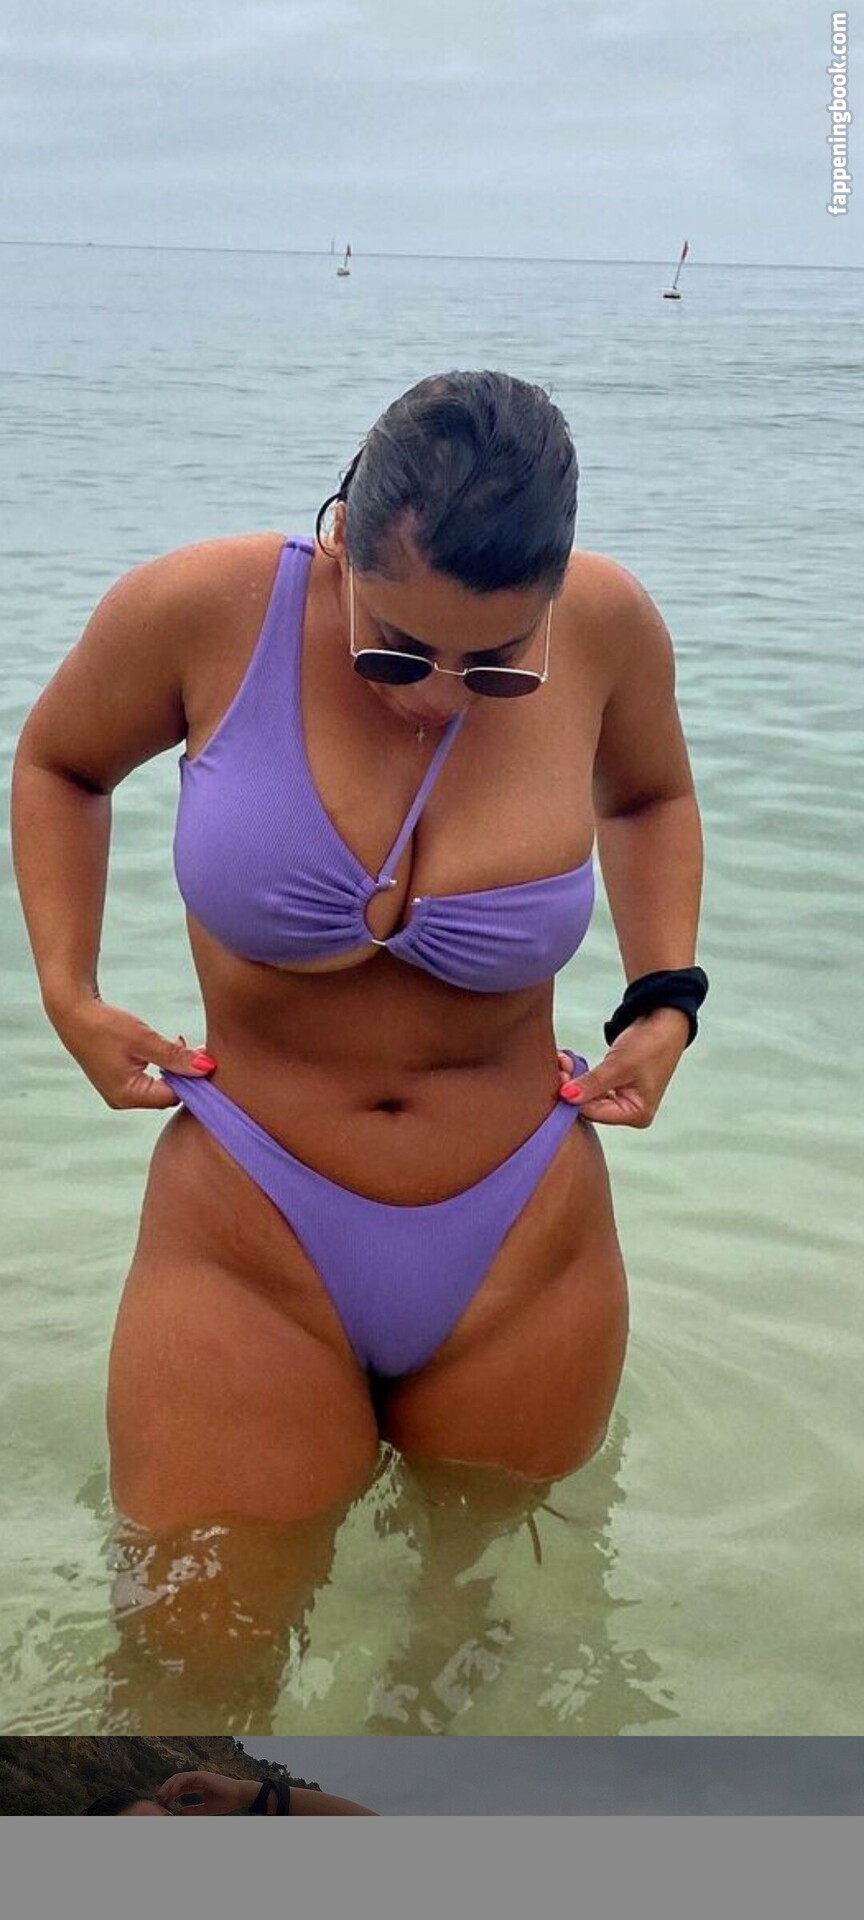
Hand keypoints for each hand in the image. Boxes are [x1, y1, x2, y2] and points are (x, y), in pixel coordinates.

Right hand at [50, 995, 216, 1108]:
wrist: (72, 1011)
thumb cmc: (106, 1025)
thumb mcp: (145, 1040)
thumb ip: (176, 1056)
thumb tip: (206, 1067)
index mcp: (128, 1096)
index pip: (174, 1097)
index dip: (194, 1079)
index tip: (208, 1058)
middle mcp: (122, 1100)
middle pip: (168, 1094)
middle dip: (185, 1073)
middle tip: (198, 1047)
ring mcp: (118, 1091)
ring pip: (160, 1086)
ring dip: (175, 1067)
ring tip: (182, 1042)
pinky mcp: (117, 1079)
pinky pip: (148, 1079)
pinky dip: (161, 1065)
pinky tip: (167, 1046)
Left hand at [155, 1770, 255, 1815]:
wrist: (238, 1796)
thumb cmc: (225, 1802)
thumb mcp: (205, 1809)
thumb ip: (192, 1810)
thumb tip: (179, 1813)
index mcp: (198, 1785)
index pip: (181, 1787)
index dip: (171, 1793)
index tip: (163, 1802)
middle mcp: (197, 1779)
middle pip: (178, 1781)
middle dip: (167, 1789)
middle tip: (158, 1798)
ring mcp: (199, 1776)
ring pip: (179, 1778)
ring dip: (169, 1786)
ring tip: (161, 1795)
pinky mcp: (202, 1776)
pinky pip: (186, 1778)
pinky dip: (177, 1784)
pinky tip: (171, 1793)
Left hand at [557, 1007, 689, 1126]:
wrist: (664, 1021)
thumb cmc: (651, 1044)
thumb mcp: (618, 1066)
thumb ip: (592, 1084)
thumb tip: (567, 1097)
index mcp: (636, 1114)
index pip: (594, 1113)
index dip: (574, 1098)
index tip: (559, 1078)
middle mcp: (629, 1111)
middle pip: (589, 1106)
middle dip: (572, 1086)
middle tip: (560, 1066)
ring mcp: (622, 1099)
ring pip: (587, 1095)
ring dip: (573, 1077)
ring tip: (564, 1061)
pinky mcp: (615, 1086)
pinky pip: (591, 1085)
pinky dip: (580, 1073)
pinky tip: (570, 1062)